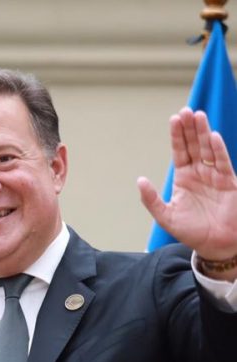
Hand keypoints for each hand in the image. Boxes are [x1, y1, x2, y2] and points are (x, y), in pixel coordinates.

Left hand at [138, 108, 236, 268]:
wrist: (216, 245)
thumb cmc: (192, 232)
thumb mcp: (166, 217)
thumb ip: (152, 199)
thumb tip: (140, 180)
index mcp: (184, 178)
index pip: (180, 151)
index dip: (177, 136)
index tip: (174, 119)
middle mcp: (200, 173)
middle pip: (194, 145)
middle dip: (190, 128)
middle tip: (185, 110)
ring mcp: (215, 176)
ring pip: (208, 149)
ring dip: (203, 132)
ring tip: (198, 115)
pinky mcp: (229, 182)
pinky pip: (223, 162)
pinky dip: (218, 150)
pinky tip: (212, 137)